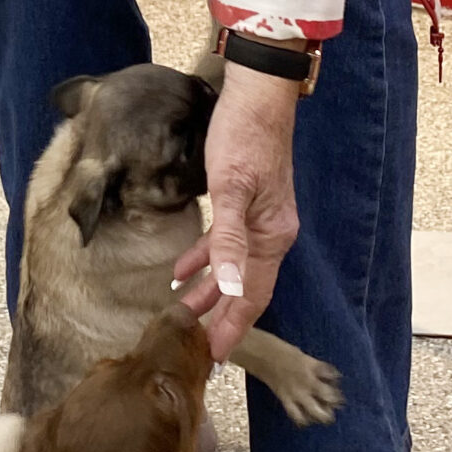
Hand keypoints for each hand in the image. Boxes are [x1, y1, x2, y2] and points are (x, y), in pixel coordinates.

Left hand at [173, 61, 300, 358]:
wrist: (256, 93)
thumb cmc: (243, 135)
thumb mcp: (231, 187)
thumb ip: (229, 240)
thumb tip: (231, 288)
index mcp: (272, 236)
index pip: (253, 296)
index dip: (233, 327)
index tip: (215, 358)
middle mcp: (271, 232)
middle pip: (245, 287)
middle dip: (218, 316)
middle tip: (193, 346)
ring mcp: (260, 217)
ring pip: (233, 266)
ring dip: (208, 289)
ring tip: (180, 313)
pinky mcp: (247, 201)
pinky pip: (226, 243)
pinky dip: (205, 259)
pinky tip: (181, 269)